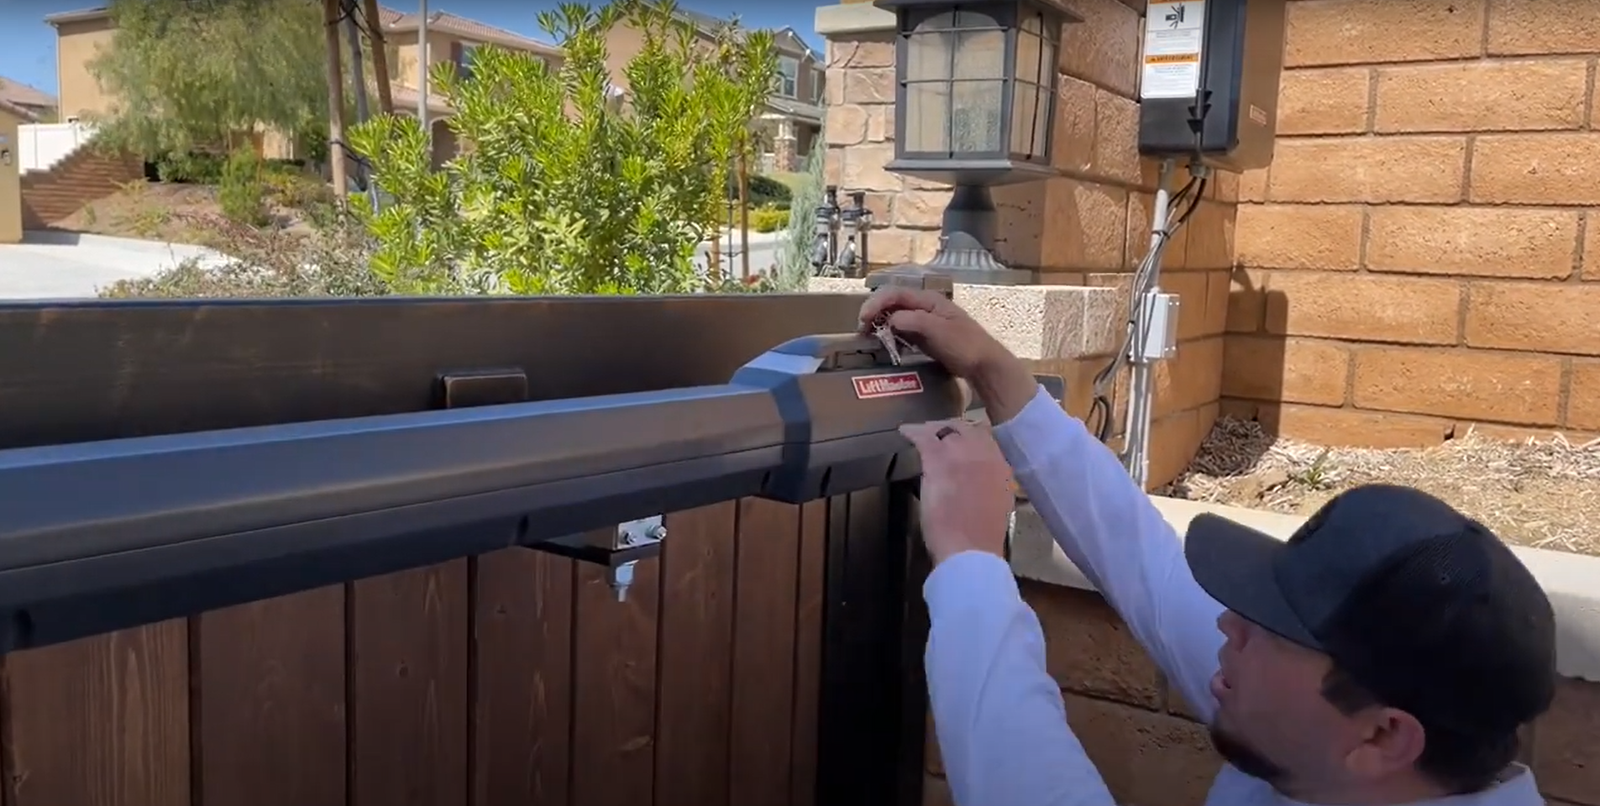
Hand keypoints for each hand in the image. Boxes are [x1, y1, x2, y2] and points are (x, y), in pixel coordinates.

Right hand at [861, 286, 1039, 423]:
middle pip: (893, 302)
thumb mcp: (939, 332)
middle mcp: (926, 307)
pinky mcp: (926, 336)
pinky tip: (883, 342)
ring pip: (896, 316)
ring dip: (879, 323)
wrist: (985, 365)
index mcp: (930, 300)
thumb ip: (914, 322)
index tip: (863, 319)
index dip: (876, 303)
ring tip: (867, 335)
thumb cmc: (965, 346)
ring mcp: (926, 322)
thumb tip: (891, 319)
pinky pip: (902, 330)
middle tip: (861, 329)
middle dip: (874, 311)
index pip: (896, 294)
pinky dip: (889, 333)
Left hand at [900, 419, 1013, 566]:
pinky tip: (904, 432)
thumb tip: (980, 481)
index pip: (986, 439)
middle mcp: (985, 454)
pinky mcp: (938, 460)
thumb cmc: (983, 537)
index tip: (960, 439)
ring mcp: (961, 454)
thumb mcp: (997, 504)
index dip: (971, 437)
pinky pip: (924, 438)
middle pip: (967, 429)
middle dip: (953, 429)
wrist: (971, 548)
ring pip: (946, 430)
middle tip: (939, 432)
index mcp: (1002, 467)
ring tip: (923, 431)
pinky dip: (913, 433)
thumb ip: (990, 485)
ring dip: (934, 430)